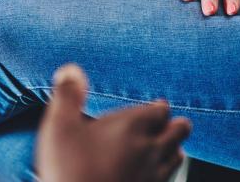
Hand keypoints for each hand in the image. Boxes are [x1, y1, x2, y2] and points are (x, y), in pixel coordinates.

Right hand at [37, 65, 190, 181]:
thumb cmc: (69, 171)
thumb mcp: (59, 128)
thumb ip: (67, 95)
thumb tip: (71, 69)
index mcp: (133, 127)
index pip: (162, 108)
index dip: (157, 106)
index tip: (151, 106)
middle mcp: (151, 150)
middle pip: (181, 129)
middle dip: (173, 123)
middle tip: (159, 122)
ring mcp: (155, 176)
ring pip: (179, 154)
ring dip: (172, 146)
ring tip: (157, 144)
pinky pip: (169, 177)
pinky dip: (164, 169)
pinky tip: (148, 171)